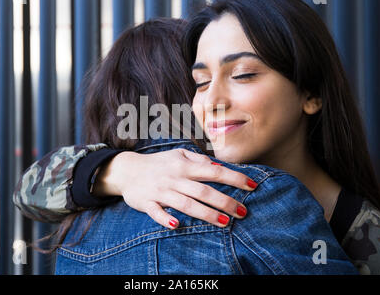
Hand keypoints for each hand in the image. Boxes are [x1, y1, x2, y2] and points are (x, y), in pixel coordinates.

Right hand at [95, 148, 257, 228]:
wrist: (126, 169)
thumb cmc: (158, 163)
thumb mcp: (178, 154)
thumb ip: (198, 159)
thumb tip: (219, 166)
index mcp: (185, 165)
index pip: (215, 171)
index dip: (235, 178)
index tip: (252, 186)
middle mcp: (175, 178)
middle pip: (204, 191)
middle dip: (225, 202)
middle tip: (243, 213)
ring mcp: (161, 191)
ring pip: (186, 204)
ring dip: (206, 214)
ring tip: (224, 223)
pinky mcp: (147, 202)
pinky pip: (157, 212)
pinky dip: (166, 218)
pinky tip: (177, 225)